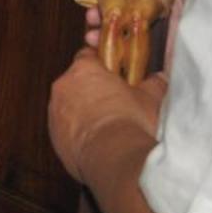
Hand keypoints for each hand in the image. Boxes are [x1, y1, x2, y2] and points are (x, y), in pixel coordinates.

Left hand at [48, 47, 165, 182]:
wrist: (113, 157)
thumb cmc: (129, 124)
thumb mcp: (150, 99)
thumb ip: (153, 84)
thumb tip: (158, 79)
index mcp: (84, 70)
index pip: (88, 55)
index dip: (103, 63)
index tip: (114, 70)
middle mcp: (63, 87)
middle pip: (77, 82)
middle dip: (94, 89)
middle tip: (115, 100)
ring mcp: (55, 112)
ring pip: (69, 105)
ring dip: (84, 111)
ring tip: (108, 125)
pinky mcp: (53, 135)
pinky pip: (65, 128)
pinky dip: (77, 131)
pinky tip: (97, 140)